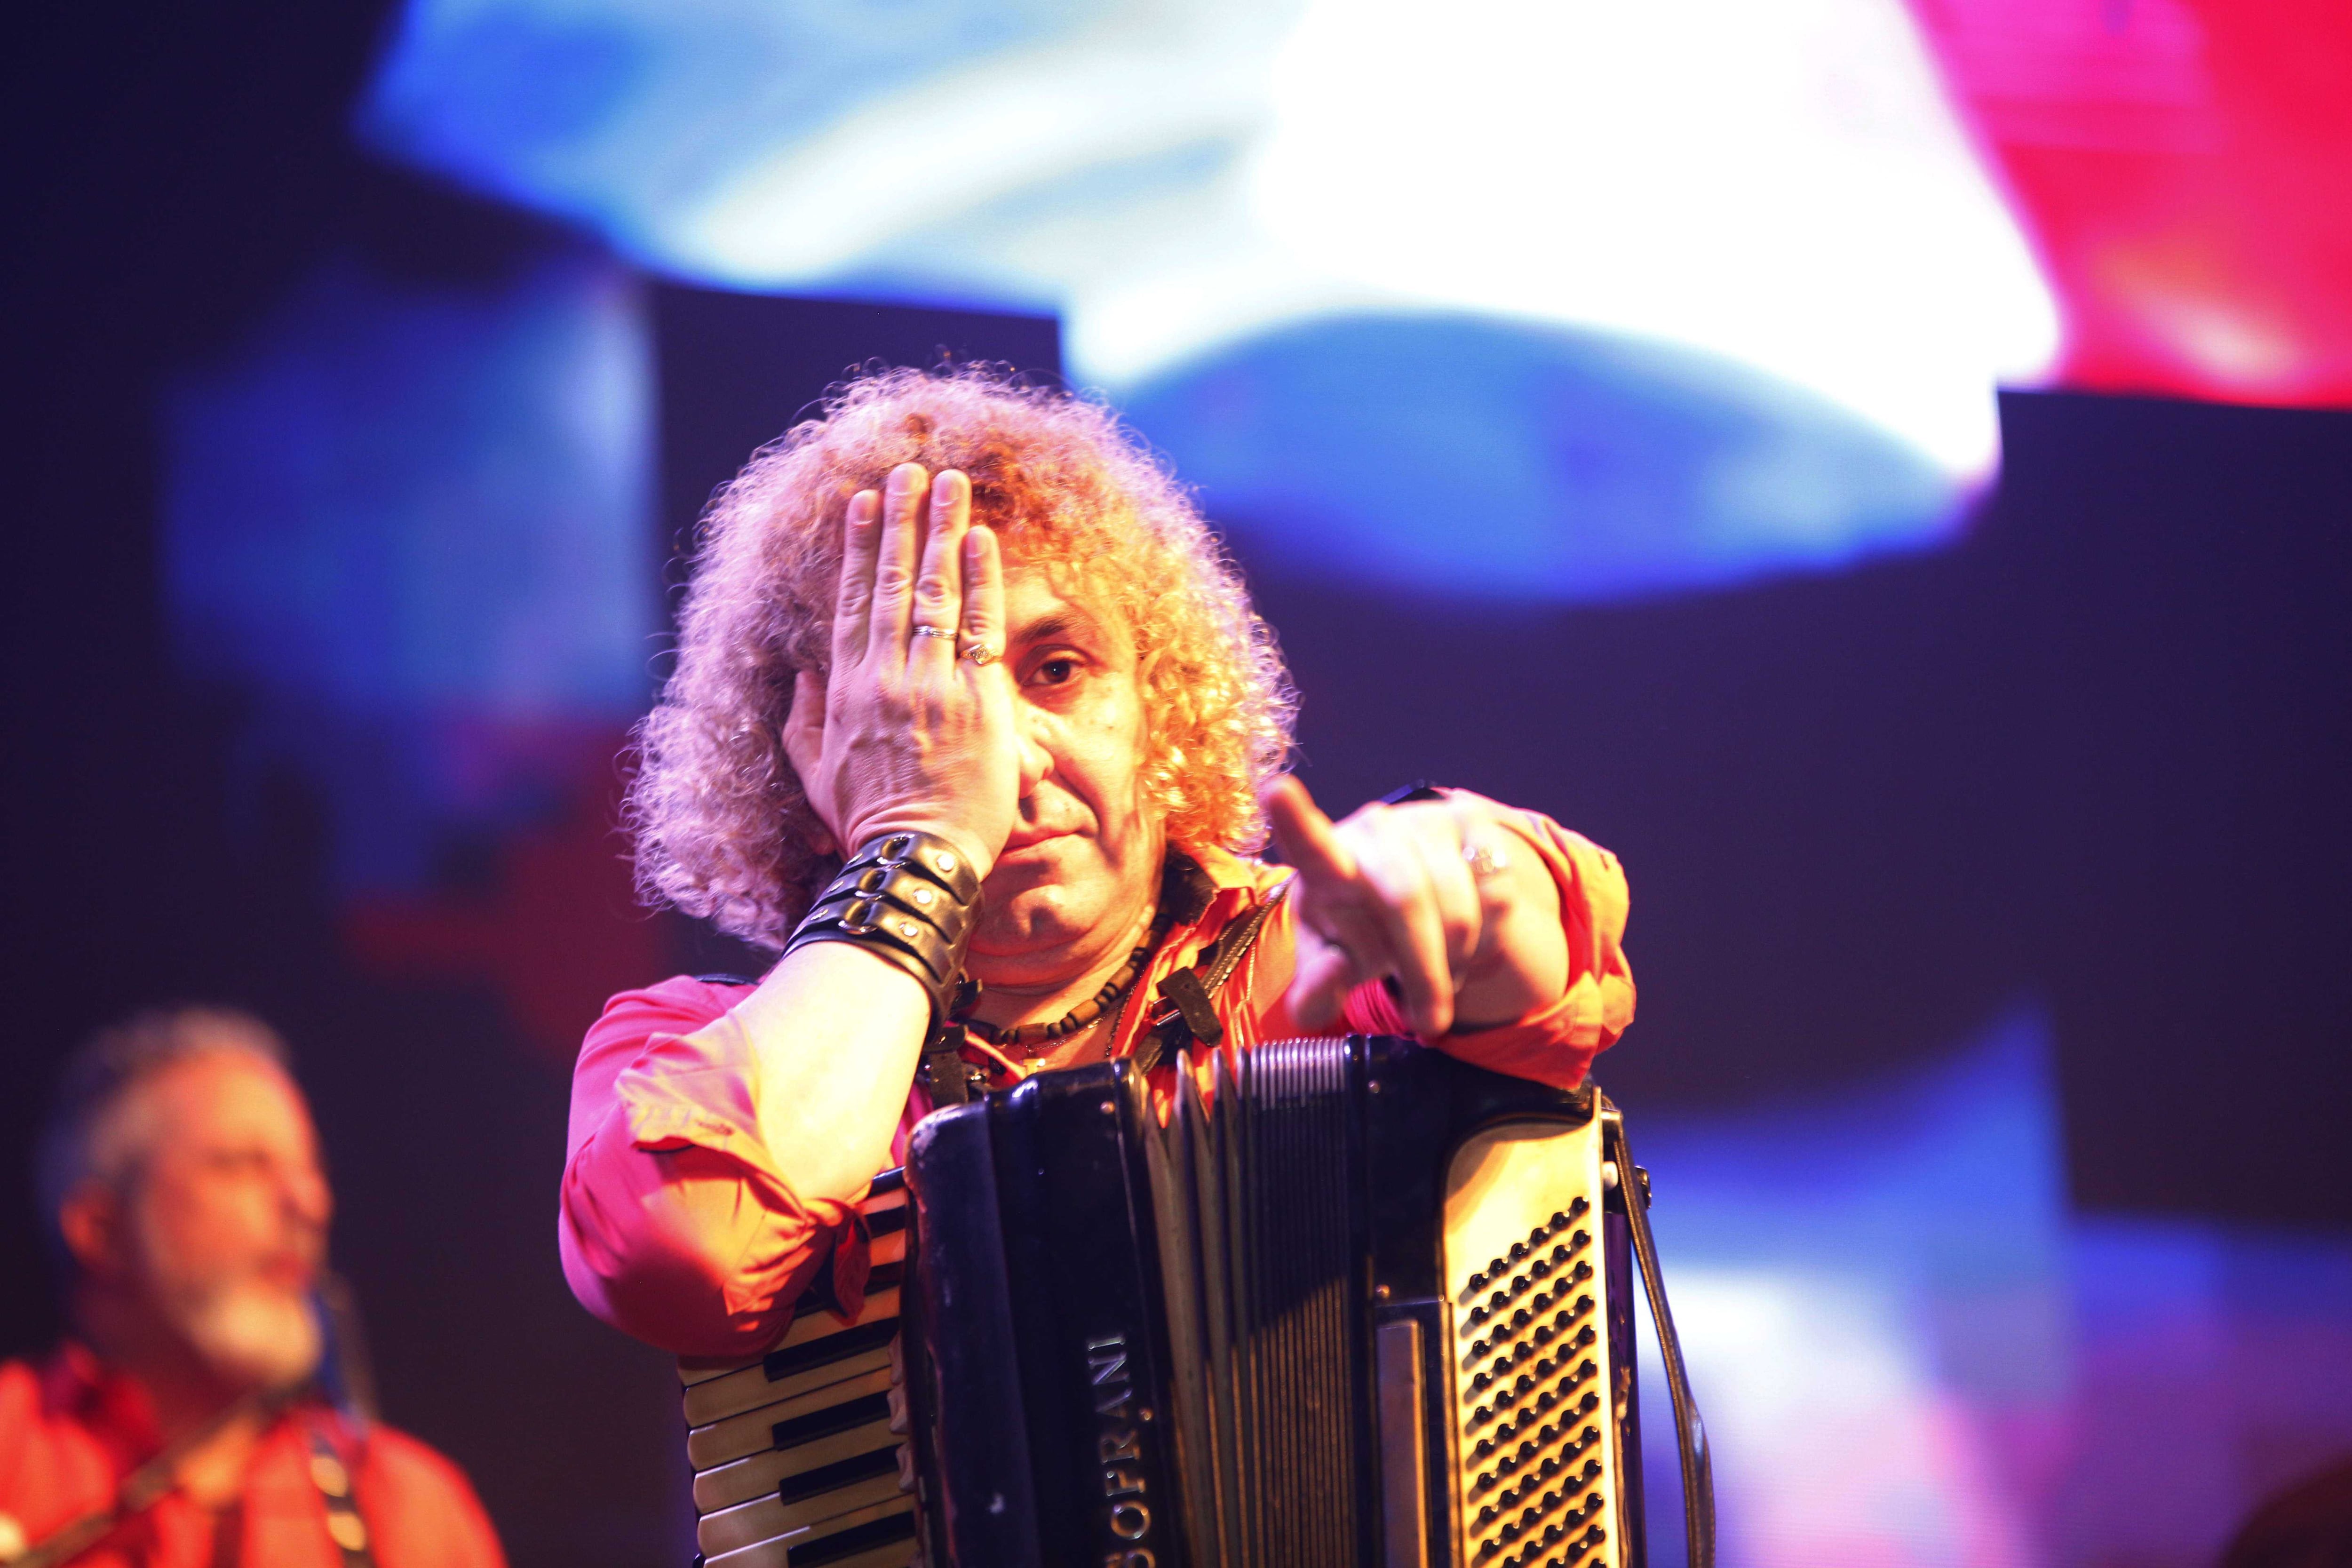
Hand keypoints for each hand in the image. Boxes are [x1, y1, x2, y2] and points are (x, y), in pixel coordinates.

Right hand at [783, 464, 1019, 876]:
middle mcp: (886, 677)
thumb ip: (803, 720)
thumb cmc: (867, 823)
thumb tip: (803, 676)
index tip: (862, 503)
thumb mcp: (816, 772)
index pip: (852, 603)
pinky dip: (980, 579)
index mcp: (847, 690)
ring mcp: (931, 685)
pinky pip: (980, 626)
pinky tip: (981, 537)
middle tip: (907, 471)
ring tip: (947, 483)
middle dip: (900, 522)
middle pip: (891, 583)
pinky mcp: (976, 700)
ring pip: (935, 592)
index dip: (857, 548)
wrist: (914, 860)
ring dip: (941, 532)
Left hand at [1264, 777, 1565, 1037]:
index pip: (1308, 844)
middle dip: (1422, 971)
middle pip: (1406, 900)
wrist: (1412, 898)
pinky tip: (1463, 943)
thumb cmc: (1355, 933)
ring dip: (1455, 962)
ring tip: (1440, 979)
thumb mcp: (1330, 969)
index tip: (1275, 791)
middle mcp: (1372, 831)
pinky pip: (1497, 895)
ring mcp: (1423, 822)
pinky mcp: (1472, 824)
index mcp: (1323, 865)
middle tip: (1426, 1020)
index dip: (1292, 819)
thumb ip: (1316, 992)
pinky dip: (1486, 937)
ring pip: (1459, 907)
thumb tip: (1332, 977)